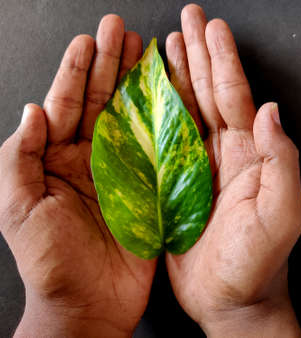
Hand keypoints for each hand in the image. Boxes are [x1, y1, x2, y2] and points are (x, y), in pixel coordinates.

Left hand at [0, 15, 155, 336]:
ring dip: (137, 84)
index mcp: (57, 161)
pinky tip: (169, 97)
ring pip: (130, 117)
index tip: (88, 40)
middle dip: (110, 64)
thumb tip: (33, 112)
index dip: (77, 71)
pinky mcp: (149, 188)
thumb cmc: (50, 262)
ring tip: (145, 51)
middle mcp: (91, 159)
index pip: (66, 105)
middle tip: (121, 31)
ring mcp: (123, 171)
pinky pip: (157, 148)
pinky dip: (163, 121)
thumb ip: (21, 159)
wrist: (89, 305)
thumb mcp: (20, 209)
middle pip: (101, 102)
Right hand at [165, 5, 300, 336]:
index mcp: (249, 155)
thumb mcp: (281, 214)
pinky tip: (148, 95)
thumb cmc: (258, 263)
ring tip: (167, 44)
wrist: (233, 299)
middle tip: (187, 20)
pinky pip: (164, 141)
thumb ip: (282, 161)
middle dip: (199, 54)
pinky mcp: (176, 185)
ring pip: (186, 110)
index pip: (235, 96)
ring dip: (177, 75)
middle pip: (209, 93)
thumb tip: (270, 110)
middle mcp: (224, 154)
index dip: (223, 60)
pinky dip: (156, 114)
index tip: (211, 28)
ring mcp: (198, 168)